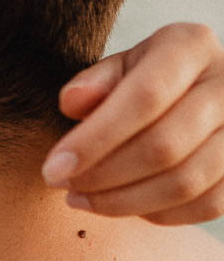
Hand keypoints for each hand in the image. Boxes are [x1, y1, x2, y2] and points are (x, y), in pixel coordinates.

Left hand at [43, 23, 223, 222]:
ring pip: (185, 182)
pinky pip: (206, 205)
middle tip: (64, 185)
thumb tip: (72, 101)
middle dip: (103, 175)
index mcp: (192, 46)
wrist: (198, 94)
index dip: (95, 139)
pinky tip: (121, 205)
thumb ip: (95, 82)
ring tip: (81, 198)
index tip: (53, 168)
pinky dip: (157, 214)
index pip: (145, 96)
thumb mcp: (120, 67)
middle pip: (164, 145)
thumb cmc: (147, 80)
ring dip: (123, 202)